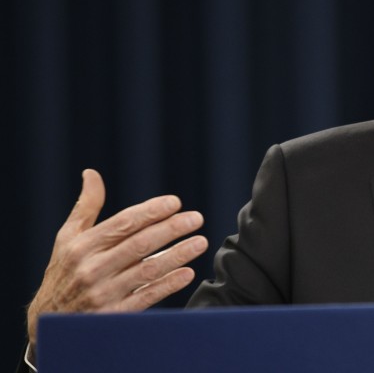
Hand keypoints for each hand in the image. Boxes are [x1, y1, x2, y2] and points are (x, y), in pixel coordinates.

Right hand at [26, 169, 207, 346]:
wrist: (50, 322)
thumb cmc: (63, 272)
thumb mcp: (67, 239)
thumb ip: (86, 207)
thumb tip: (91, 174)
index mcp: (83, 246)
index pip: (123, 224)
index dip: (151, 212)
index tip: (175, 202)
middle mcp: (92, 268)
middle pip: (139, 244)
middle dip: (171, 229)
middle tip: (196, 218)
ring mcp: (103, 293)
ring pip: (147, 271)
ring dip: (177, 255)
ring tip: (200, 242)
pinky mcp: (113, 315)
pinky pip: (145, 298)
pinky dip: (167, 285)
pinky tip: (187, 273)